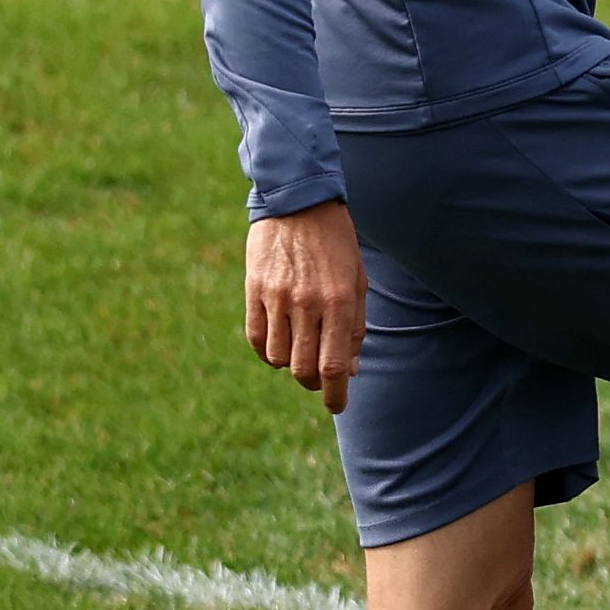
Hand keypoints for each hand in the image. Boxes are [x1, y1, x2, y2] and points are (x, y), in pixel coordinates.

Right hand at [245, 201, 365, 413]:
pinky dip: (267, 351)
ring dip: (290, 364)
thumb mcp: (356, 281)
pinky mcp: (254, 291)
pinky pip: (256, 339)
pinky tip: (280, 343)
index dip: (335, 394)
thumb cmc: (336, 245)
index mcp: (339, 302)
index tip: (337, 406)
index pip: (334, 365)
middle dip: (314, 383)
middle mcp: (307, 304)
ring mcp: (277, 298)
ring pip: (278, 358)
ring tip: (302, 350)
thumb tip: (350, 371)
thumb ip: (354, 327)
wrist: (298, 204)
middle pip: (303, 368)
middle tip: (320, 378)